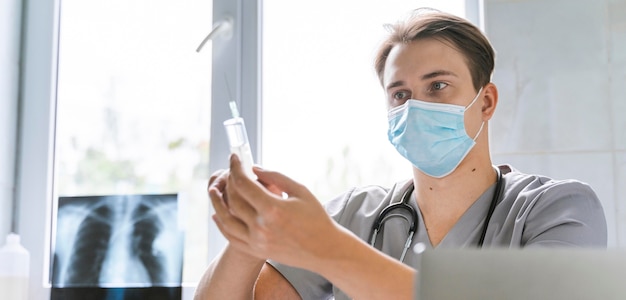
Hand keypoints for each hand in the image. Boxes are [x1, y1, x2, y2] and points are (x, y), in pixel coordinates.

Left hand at [209, 154, 339, 269]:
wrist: (325, 250)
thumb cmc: (317, 218)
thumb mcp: (300, 191)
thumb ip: (276, 177)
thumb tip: (254, 168)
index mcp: (273, 209)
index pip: (244, 184)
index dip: (236, 168)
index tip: (234, 158)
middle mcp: (261, 226)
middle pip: (233, 199)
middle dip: (229, 181)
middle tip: (230, 171)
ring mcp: (257, 241)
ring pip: (226, 219)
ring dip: (217, 203)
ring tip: (213, 191)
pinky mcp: (257, 251)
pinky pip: (231, 237)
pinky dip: (221, 225)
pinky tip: (218, 214)